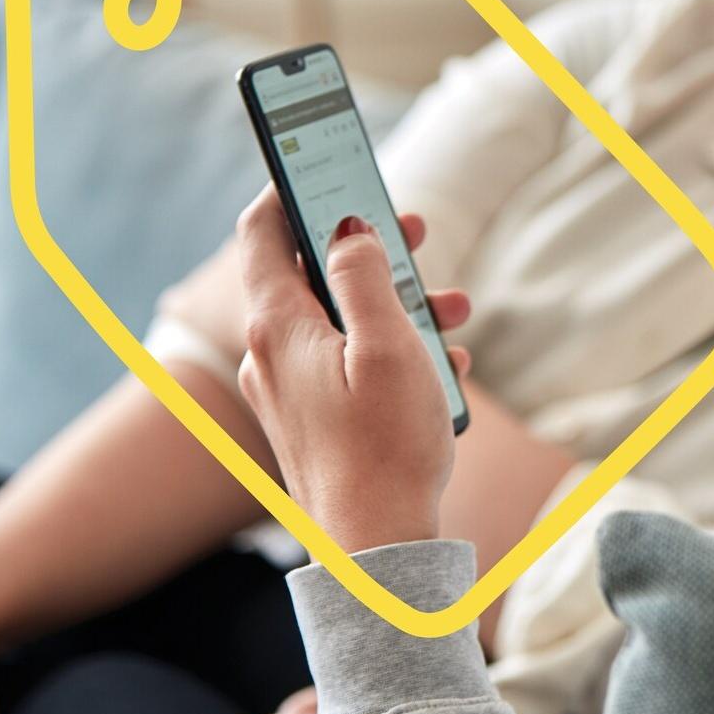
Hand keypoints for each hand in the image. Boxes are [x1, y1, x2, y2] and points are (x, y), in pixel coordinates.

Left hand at [235, 185, 470, 552]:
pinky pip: (347, 362)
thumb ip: (365, 274)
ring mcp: (290, 390)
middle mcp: (273, 354)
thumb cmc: (385, 447)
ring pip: (338, 319)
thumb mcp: (387, 345)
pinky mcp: (312, 420)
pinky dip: (389, 347)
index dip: (289, 187)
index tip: (321, 161)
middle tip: (414, 232)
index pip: (262, 230)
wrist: (377, 552)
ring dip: (393, 302)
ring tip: (450, 310)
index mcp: (279, 326)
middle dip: (367, 247)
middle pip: (309, 272)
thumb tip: (347, 229)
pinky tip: (440, 363)